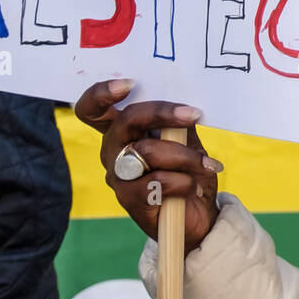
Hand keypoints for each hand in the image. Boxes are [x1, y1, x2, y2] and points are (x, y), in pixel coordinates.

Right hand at [74, 79, 220, 253]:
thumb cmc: (190, 170)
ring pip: (147, 152)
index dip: (101, 93)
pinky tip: (193, 186)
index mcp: (122, 130)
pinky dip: (183, 181)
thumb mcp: (187, 139)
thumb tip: (183, 99)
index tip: (128, 83)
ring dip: (184, 156)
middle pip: (125, 121)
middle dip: (161, 113)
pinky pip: (157, 182)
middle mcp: (113, 150)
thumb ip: (178, 121)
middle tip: (192, 114)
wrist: (199, 215)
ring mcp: (118, 176)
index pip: (93, 109)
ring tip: (205, 164)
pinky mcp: (128, 200)